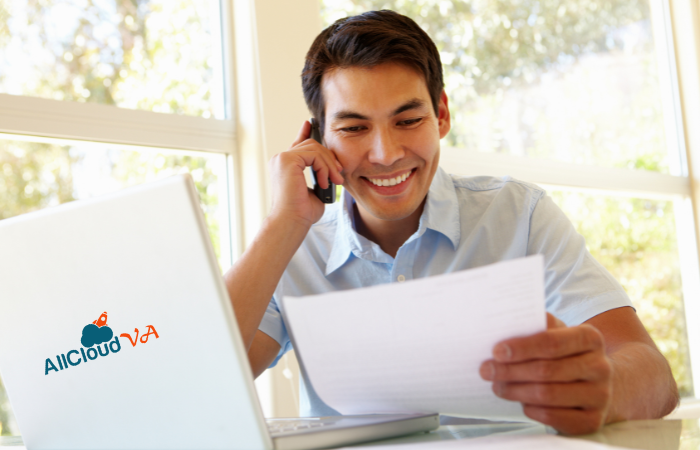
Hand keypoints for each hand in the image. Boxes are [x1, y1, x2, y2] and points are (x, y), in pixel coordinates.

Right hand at [269, 120, 343, 225]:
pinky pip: (314, 155)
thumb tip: (331, 169)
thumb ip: (319, 176)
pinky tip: (323, 182)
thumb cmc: (302, 213)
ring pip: (314, 148)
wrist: (291, 222)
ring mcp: (282, 158)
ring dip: (329, 165)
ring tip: (335, 182)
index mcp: (285, 166)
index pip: (298, 144)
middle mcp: (280, 159)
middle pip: (311, 145)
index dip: (305, 132)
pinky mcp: (286, 160)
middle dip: (329, 158)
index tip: (311, 124)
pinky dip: (324, 168)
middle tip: (339, 175)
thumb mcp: (315, 191)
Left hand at [479, 313, 611, 434]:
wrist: (597, 382)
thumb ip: (537, 326)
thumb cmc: (567, 354)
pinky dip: (532, 410)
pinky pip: (554, 417)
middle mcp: (600, 366)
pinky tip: (521, 402)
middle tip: (487, 370)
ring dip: (516, 391)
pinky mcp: (593, 420)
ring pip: (547, 395)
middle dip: (510, 371)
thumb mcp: (557, 333)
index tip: (496, 351)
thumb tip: (504, 323)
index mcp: (590, 338)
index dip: (521, 348)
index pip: (551, 342)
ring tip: (497, 386)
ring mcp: (600, 396)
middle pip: (546, 370)